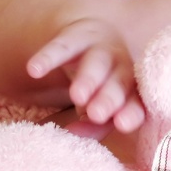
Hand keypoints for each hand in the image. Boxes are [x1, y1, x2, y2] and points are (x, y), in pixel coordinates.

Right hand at [26, 18, 144, 132]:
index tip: (122, 125)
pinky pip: (63, 46)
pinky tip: (34, 70)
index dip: (131, 112)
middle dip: (110, 98)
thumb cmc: (100, 85)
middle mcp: (122, 66)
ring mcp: (101, 48)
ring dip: (89, 79)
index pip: (136, 102)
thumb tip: (73, 135)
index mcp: (133, 87)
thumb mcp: (99, 106)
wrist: (89, 39)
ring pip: (97, 62)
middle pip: (120, 81)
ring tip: (77, 96)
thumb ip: (93, 126)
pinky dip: (49, 57)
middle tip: (97, 114)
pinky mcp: (77, 36)